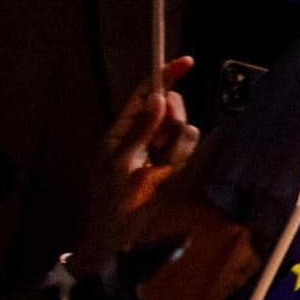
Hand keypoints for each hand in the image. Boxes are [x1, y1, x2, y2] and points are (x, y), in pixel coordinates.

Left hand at [80, 55, 197, 267]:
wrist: (120, 237)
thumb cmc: (111, 200)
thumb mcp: (119, 163)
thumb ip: (140, 130)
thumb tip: (159, 98)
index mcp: (123, 130)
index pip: (145, 94)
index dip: (165, 76)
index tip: (187, 62)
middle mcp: (145, 136)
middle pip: (171, 107)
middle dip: (171, 118)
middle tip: (161, 141)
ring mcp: (162, 151)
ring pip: (184, 127)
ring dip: (175, 144)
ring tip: (160, 167)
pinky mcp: (177, 166)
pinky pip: (189, 148)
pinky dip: (182, 156)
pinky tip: (168, 173)